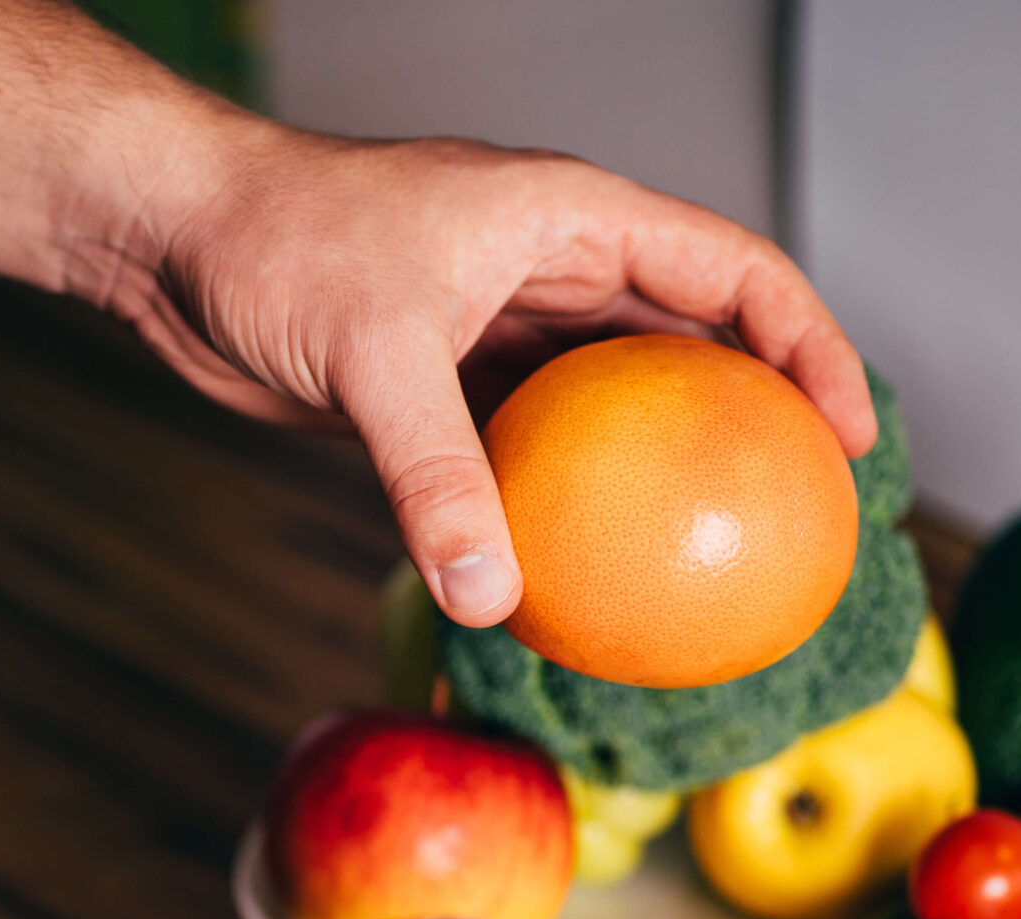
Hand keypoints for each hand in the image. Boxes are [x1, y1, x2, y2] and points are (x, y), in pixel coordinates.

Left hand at [96, 129, 876, 626]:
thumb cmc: (273, 240)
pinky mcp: (448, 388)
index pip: (735, 272)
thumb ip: (436, 474)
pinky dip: (567, 512)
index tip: (849, 436)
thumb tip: (493, 597)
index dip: (811, 346)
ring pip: (617, 409)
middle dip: (759, 421)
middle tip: (804, 519)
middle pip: (697, 344)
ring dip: (663, 478)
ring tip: (712, 567)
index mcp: (572, 219)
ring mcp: (503, 332)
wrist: (171, 235)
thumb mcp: (370, 353)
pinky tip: (585, 584)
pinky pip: (534, 457)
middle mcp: (552, 271)